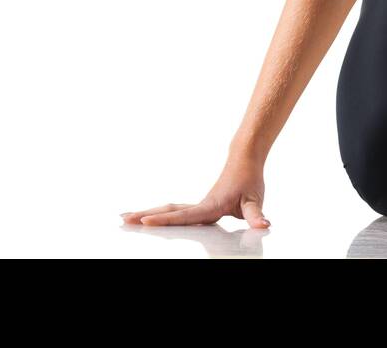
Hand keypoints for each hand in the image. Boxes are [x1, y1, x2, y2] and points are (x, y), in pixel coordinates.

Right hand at [120, 153, 269, 228]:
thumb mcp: (255, 199)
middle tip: (122, 220)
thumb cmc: (249, 179)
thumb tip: (263, 226)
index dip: (164, 221)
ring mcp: (198, 204)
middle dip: (145, 216)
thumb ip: (256, 216)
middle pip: (168, 211)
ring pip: (169, 209)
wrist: (245, 159)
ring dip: (147, 213)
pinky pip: (175, 211)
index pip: (184, 216)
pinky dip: (159, 214)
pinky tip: (149, 217)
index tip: (145, 221)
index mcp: (211, 207)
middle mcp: (201, 205)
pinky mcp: (199, 205)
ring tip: (124, 217)